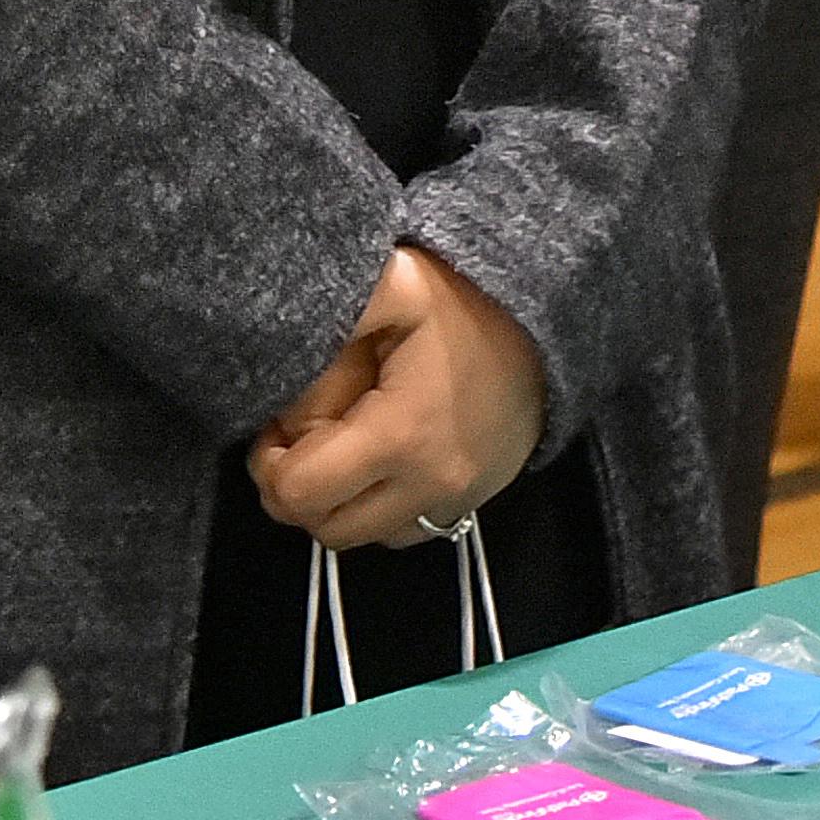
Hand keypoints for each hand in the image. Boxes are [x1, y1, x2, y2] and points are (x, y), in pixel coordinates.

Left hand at [246, 246, 545, 549]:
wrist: (550, 315)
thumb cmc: (463, 297)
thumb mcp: (391, 283)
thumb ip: (326, 322)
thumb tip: (274, 386)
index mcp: (401, 436)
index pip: (299, 493)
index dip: (270, 462)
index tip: (276, 423)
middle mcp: (431, 484)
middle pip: (325, 528)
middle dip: (297, 487)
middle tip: (302, 432)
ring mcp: (458, 499)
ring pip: (365, 536)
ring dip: (338, 500)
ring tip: (341, 440)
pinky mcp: (475, 500)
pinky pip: (406, 528)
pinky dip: (379, 504)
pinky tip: (379, 454)